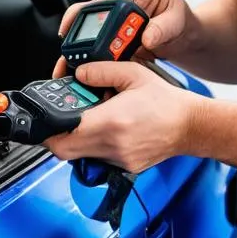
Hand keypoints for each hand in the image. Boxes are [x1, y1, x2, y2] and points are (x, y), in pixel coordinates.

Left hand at [44, 61, 197, 173]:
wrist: (190, 126)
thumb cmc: (166, 102)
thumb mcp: (133, 74)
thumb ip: (102, 71)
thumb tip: (79, 73)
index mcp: (112, 121)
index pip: (64, 135)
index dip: (48, 128)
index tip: (46, 117)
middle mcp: (113, 145)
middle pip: (65, 152)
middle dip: (54, 137)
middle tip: (57, 121)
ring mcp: (119, 160)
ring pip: (80, 156)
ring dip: (75, 140)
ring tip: (87, 121)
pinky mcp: (126, 166)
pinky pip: (98, 159)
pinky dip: (94, 145)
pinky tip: (107, 129)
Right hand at [52, 0, 196, 78]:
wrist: (180, 32)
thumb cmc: (177, 16)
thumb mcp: (176, 18)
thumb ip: (163, 27)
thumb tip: (147, 37)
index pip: (101, 1)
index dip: (87, 17)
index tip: (83, 36)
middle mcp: (113, 3)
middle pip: (85, 19)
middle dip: (76, 39)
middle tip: (73, 59)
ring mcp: (108, 20)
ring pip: (84, 35)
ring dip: (78, 52)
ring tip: (70, 69)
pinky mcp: (108, 36)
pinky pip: (93, 47)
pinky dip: (88, 60)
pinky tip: (84, 72)